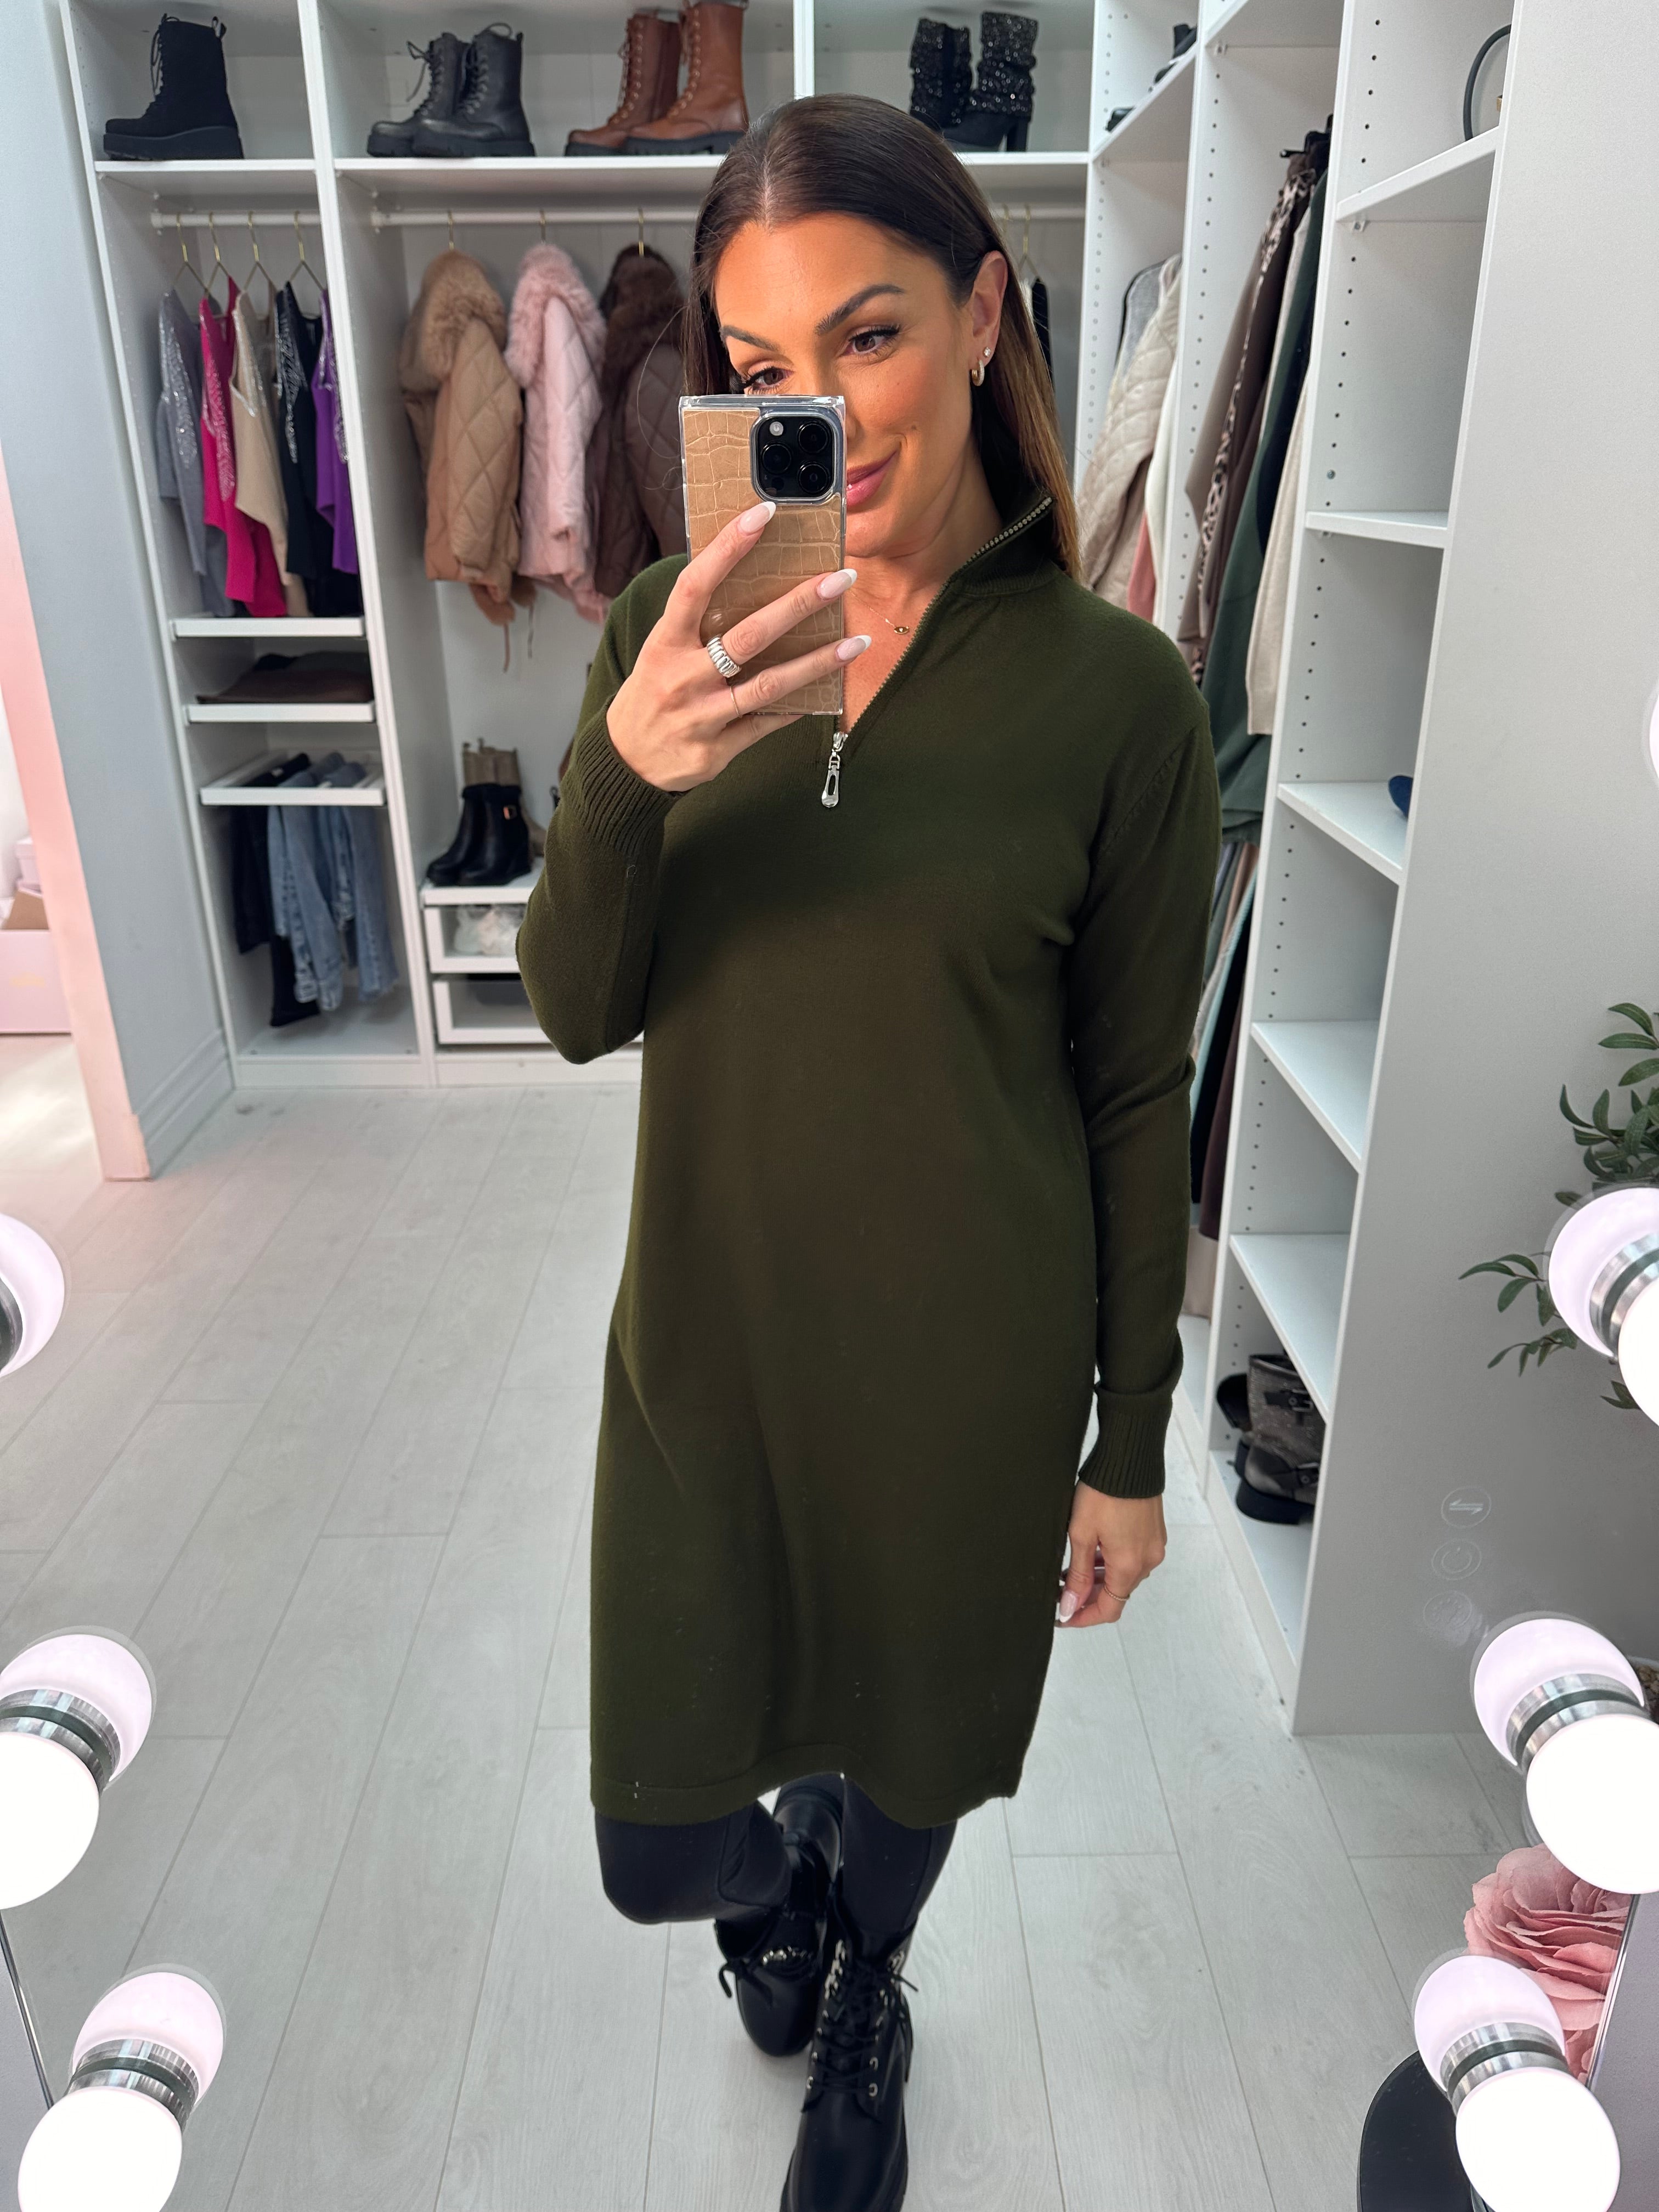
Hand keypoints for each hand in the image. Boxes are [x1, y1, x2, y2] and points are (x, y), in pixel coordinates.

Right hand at [606, 499, 869, 792]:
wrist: (627, 761)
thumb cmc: (653, 692)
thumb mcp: (661, 650)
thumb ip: (697, 622)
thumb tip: (747, 575)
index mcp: (665, 642)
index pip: (695, 586)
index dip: (728, 548)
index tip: (763, 513)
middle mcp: (683, 677)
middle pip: (748, 635)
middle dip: (798, 604)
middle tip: (840, 580)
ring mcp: (701, 716)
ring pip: (769, 686)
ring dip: (817, 663)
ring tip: (856, 643)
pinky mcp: (717, 750)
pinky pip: (766, 723)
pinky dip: (796, 706)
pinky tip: (825, 690)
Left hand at [1056, 1490, 1166, 1627]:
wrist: (1129, 1458)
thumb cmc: (1103, 1491)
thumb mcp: (1081, 1534)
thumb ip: (1078, 1575)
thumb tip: (1070, 1606)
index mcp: (1129, 1565)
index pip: (1109, 1610)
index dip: (1084, 1617)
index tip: (1063, 1616)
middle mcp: (1147, 1560)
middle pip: (1118, 1593)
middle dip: (1089, 1596)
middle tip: (1061, 1588)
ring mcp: (1154, 1546)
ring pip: (1125, 1576)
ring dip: (1101, 1578)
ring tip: (1073, 1567)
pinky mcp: (1155, 1533)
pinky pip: (1134, 1559)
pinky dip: (1113, 1563)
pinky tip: (1094, 1551)